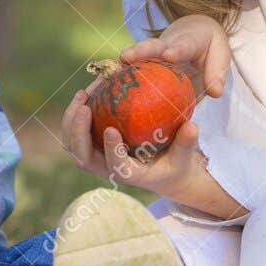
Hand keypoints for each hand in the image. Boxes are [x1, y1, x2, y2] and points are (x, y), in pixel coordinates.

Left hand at [61, 93, 246, 217]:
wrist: (163, 171)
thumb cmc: (175, 163)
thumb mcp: (185, 156)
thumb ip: (186, 142)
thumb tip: (193, 126)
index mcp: (129, 174)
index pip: (115, 165)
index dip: (110, 150)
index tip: (111, 129)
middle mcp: (108, 168)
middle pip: (82, 156)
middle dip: (78, 132)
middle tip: (85, 106)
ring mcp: (97, 158)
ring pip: (73, 143)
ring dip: (72, 119)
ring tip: (83, 94)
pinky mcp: (93, 146)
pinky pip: (77, 130)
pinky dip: (78, 112)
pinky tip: (89, 91)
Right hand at [120, 14, 231, 97]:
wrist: (192, 33)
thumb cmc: (208, 47)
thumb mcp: (220, 56)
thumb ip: (217, 72)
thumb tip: (214, 92)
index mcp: (189, 40)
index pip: (183, 45)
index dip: (176, 50)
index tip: (169, 55)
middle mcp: (167, 45)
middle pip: (152, 46)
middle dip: (140, 51)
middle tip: (126, 56)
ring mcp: (153, 54)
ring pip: (138, 57)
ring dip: (125, 65)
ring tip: (111, 72)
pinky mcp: (145, 64)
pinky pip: (133, 70)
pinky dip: (121, 77)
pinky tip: (108, 89)